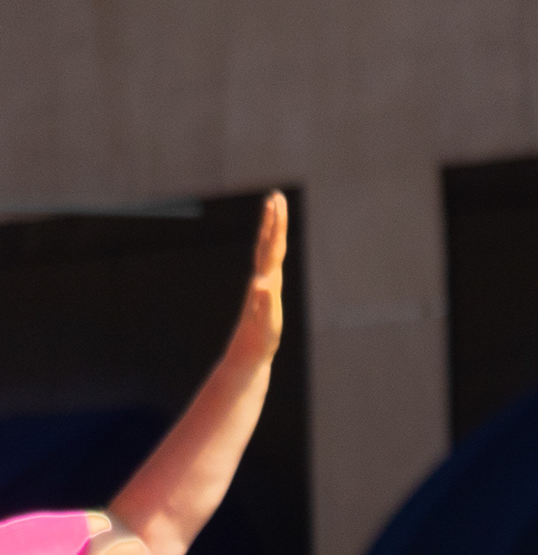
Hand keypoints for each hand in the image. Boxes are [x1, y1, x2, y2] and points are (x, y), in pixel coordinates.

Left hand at [233, 192, 288, 368]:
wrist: (245, 357)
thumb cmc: (257, 343)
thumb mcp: (263, 324)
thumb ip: (264, 303)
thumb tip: (261, 283)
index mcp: (265, 282)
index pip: (272, 247)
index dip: (276, 225)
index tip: (276, 201)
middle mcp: (263, 279)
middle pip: (269, 244)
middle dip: (273, 220)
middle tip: (276, 196)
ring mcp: (263, 286)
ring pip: (268, 253)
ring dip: (272, 232)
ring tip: (273, 214)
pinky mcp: (264, 295)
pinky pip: (270, 266)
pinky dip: (273, 252)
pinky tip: (273, 248)